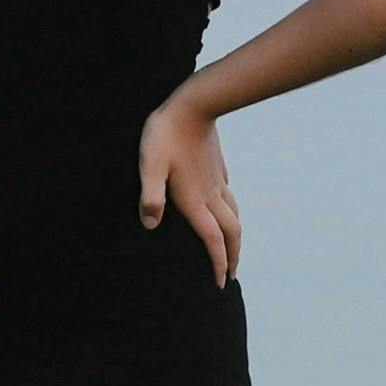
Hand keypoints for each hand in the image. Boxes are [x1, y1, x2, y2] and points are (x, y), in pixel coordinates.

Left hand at [137, 92, 239, 286]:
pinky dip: (231, 211)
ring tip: (233, 249)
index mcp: (194, 199)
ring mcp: (217, 180)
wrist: (194, 103)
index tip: (220, 282)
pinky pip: (228, 195)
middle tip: (230, 276)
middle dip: (232, 257)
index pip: (212, 239)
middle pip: (230, 232)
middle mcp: (210, 194)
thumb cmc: (165, 134)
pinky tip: (225, 208)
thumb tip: (150, 225)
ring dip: (236, 236)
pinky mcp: (218, 167)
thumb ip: (150, 195)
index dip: (218, 262)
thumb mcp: (149, 165)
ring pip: (234, 215)